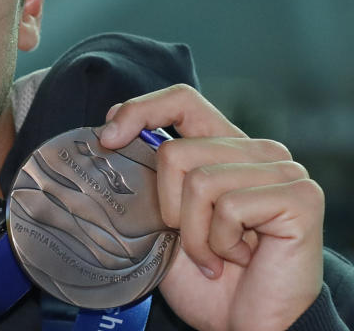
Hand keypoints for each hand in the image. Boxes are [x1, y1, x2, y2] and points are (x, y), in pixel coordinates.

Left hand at [99, 84, 323, 330]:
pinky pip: (229, 206)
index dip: (140, 110)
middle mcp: (258, 150)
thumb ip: (150, 177)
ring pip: (200, 181)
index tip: (108, 139)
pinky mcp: (300, 196)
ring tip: (215, 256)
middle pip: (178, 149)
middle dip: (168, 207)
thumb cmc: (203, 276)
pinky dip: (219, 244)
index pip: (181, 100)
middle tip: (190, 241)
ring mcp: (284, 170)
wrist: (240, 325)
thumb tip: (107, 138)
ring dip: (194, 234)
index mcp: (224, 146)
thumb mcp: (163, 219)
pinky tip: (238, 260)